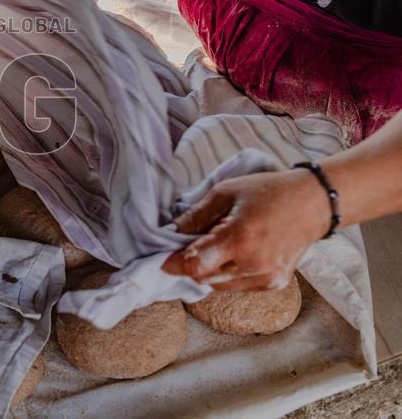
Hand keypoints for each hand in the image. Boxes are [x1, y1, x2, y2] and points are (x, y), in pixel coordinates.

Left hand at [162, 168, 330, 290]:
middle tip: (188, 246)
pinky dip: (227, 274)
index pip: (194, 266)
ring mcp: (266, 278)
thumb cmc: (268, 191)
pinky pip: (237, 286)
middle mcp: (254, 265)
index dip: (174, 264)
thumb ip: (195, 216)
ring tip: (215, 245)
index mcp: (239, 240)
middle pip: (204, 278)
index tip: (162, 259)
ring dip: (208, 270)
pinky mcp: (274, 284)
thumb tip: (169, 233)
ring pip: (218, 285)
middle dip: (190, 265)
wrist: (314, 203)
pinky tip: (235, 253)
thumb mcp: (225, 193)